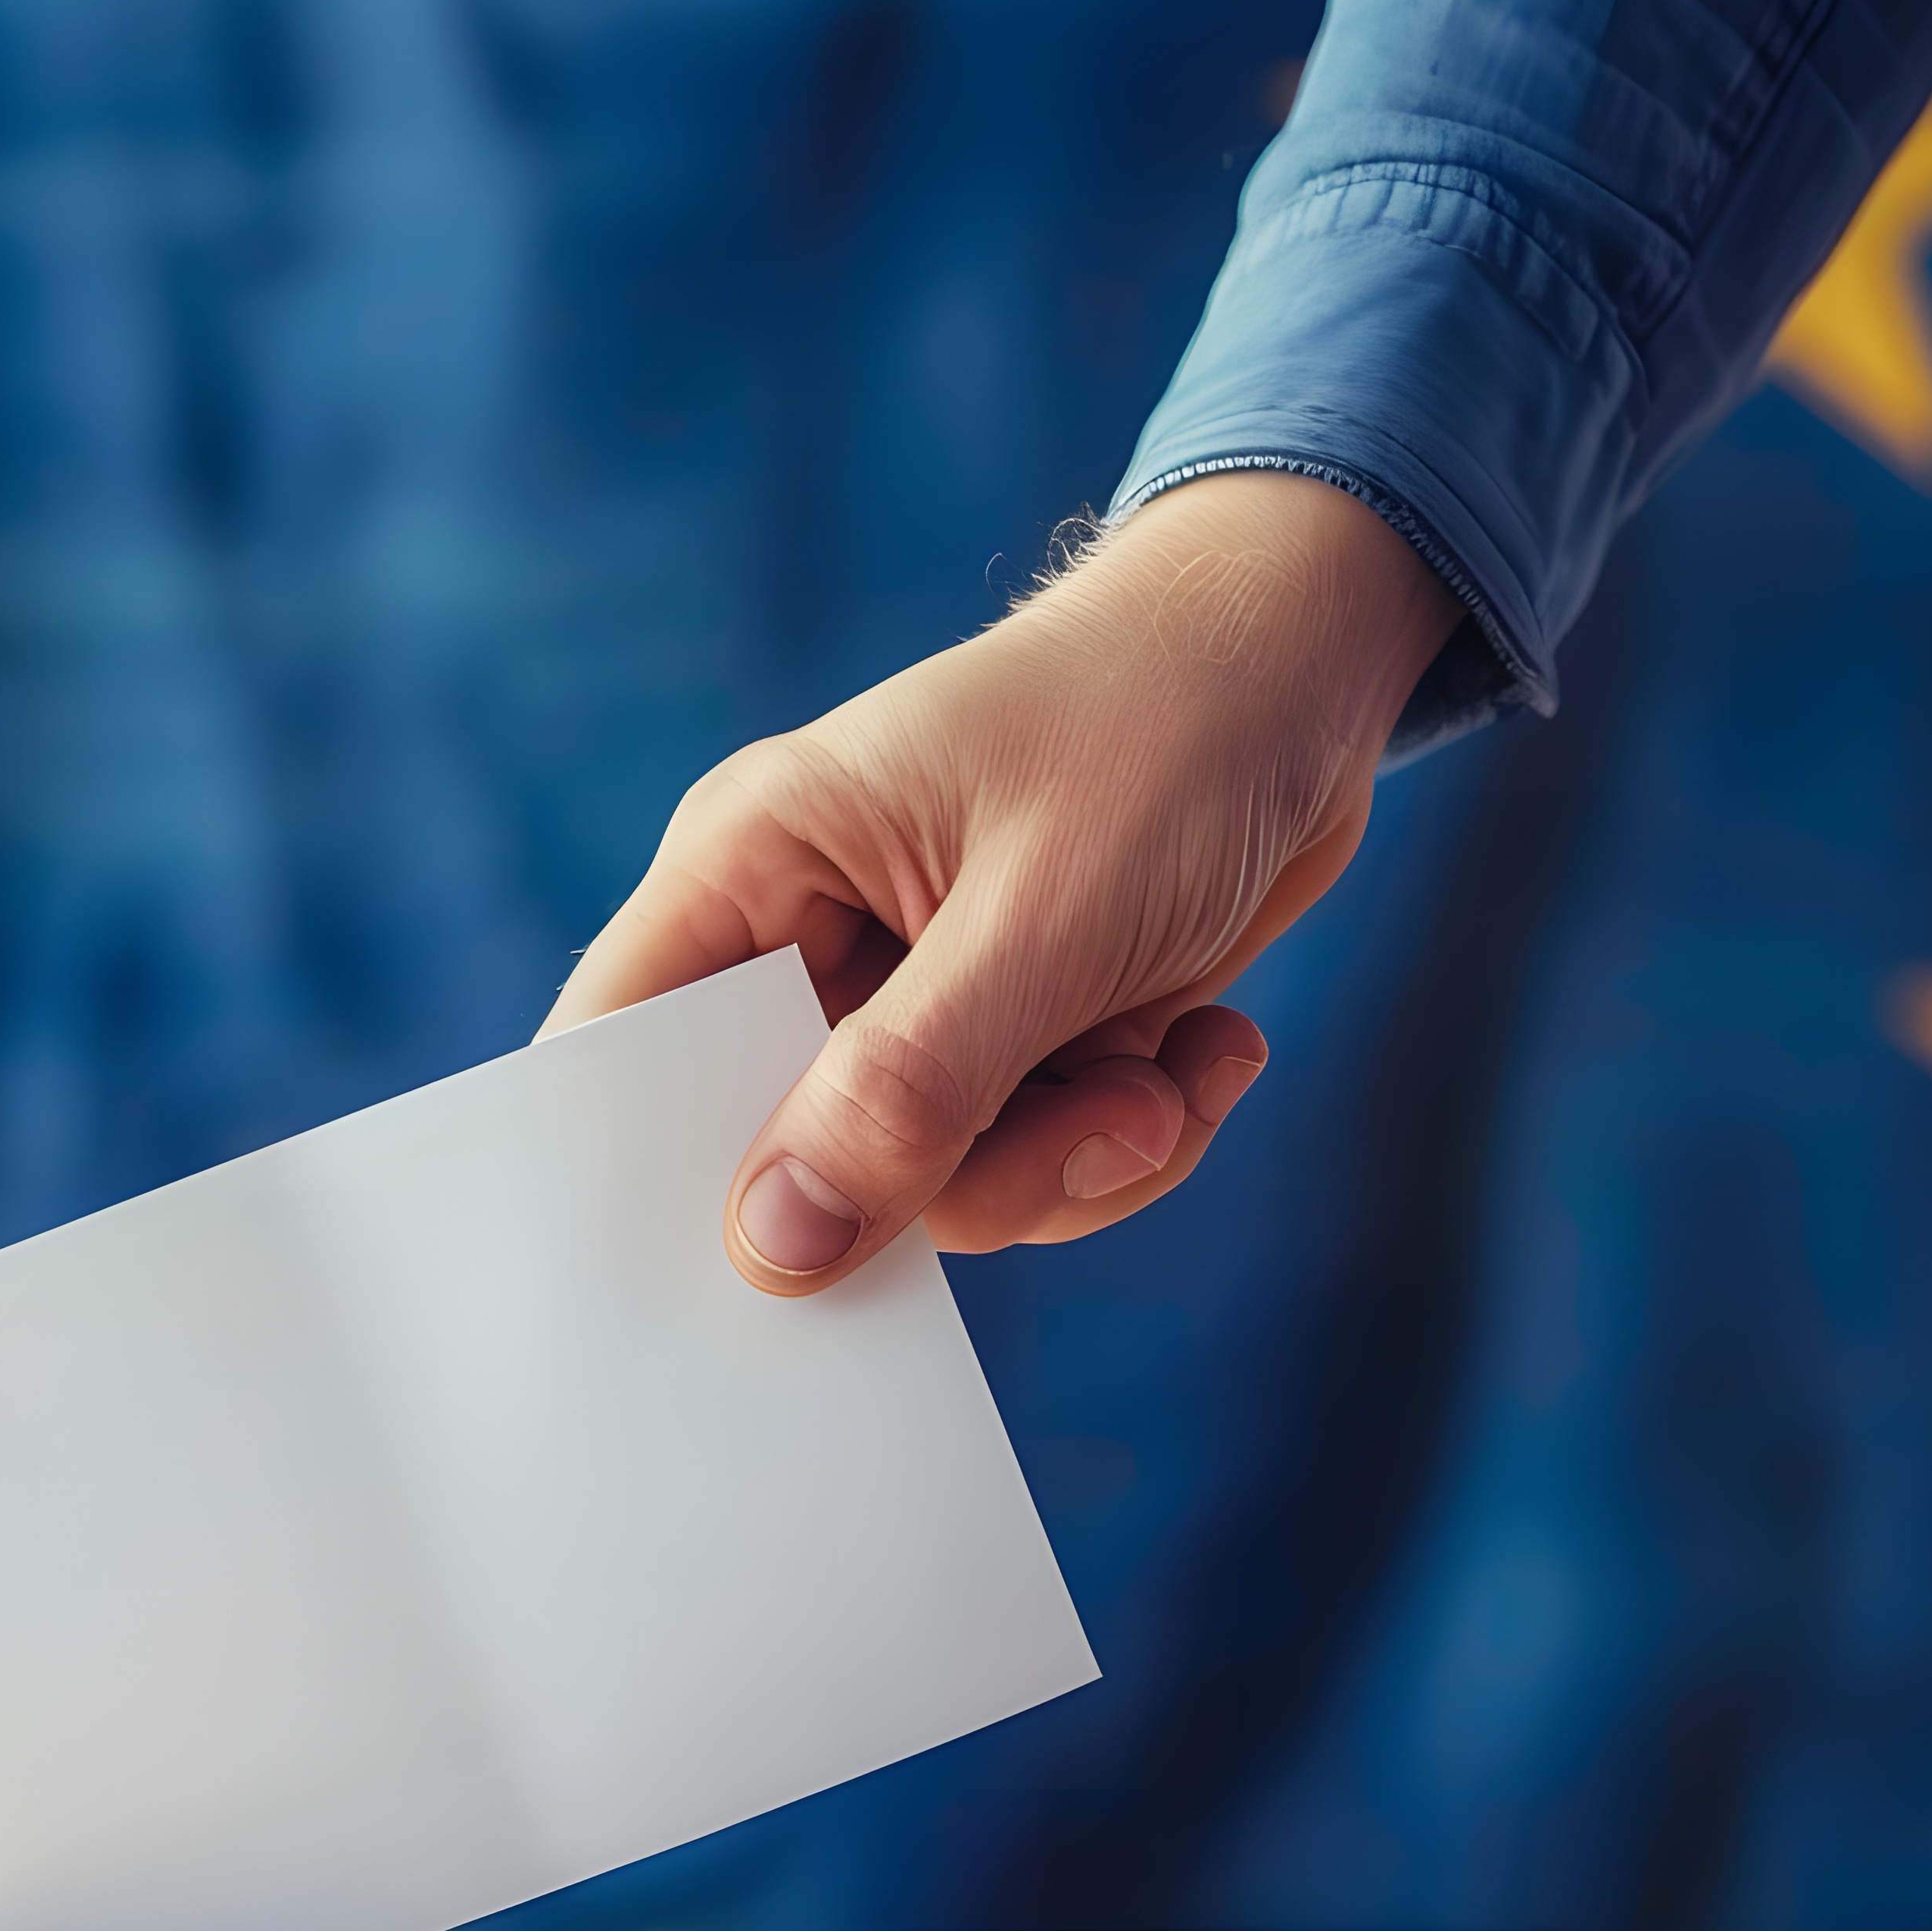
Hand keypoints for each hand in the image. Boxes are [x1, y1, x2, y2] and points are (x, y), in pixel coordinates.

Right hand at [543, 469, 1463, 1292]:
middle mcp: (815, 939)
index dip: (651, 1170)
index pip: (622, 1043)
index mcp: (756, 865)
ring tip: (1168, 1071)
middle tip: (1096, 1117)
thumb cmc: (1164, 724)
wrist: (1310, 661)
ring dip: (1075, 1156)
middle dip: (963, 1171)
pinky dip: (1129, 1134)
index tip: (754, 1269)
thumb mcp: (1042, 919)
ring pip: (935, 1182)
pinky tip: (1200, 1052)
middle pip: (796, 1154)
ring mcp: (915, 995)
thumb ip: (904, 1089)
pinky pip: (1026, 1163)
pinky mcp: (1011, 1033)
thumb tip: (771, 1248)